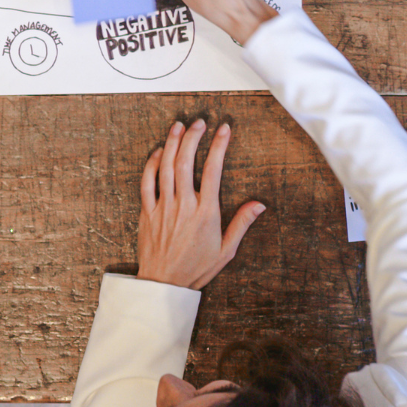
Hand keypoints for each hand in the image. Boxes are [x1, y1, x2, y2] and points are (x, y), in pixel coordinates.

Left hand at [137, 120, 263, 289]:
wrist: (164, 284)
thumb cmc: (196, 268)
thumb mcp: (226, 250)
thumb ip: (241, 224)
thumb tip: (259, 204)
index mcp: (205, 213)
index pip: (213, 170)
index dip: (219, 146)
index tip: (224, 129)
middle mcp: (184, 205)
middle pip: (186, 162)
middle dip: (194, 137)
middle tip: (200, 122)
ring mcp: (163, 207)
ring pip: (166, 167)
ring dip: (172, 143)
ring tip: (179, 126)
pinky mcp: (147, 212)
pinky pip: (147, 182)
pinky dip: (151, 163)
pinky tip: (158, 151)